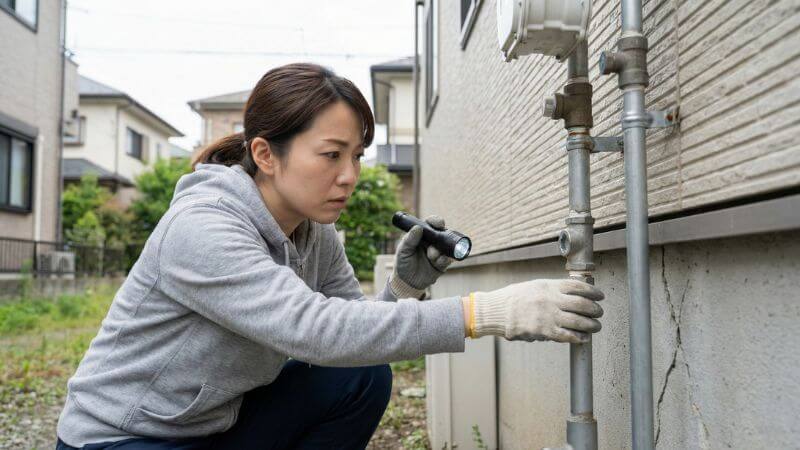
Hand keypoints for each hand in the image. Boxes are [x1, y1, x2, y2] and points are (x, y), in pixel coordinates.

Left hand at [388, 215, 454, 298]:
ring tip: (431, 257)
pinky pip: (448, 259)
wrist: (407, 282)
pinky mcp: (443, 264)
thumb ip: (410, 239)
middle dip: (442, 236)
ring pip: (447, 247)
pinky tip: (436, 263)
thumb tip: (418, 227)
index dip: (436, 221)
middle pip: (443, 233)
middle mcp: (432, 242)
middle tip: (434, 243)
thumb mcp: (403, 251)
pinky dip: (444, 260)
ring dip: (440, 251)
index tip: (437, 223)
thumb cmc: (403, 263)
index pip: (431, 224)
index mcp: (422, 236)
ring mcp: (439, 252)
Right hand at [465, 279, 603, 343]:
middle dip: (595, 310)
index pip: (579, 287)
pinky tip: (583, 338)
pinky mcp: (544, 331)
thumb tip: (573, 295)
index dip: (593, 292)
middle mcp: (551, 299)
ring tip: (596, 326)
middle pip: (583, 304)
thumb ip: (553, 290)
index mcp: (549, 286)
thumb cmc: (514, 298)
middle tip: (599, 312)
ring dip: (591, 325)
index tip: (600, 296)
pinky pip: (568, 336)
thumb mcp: (535, 286)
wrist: (496, 311)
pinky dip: (579, 338)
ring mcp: (548, 316)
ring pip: (579, 321)